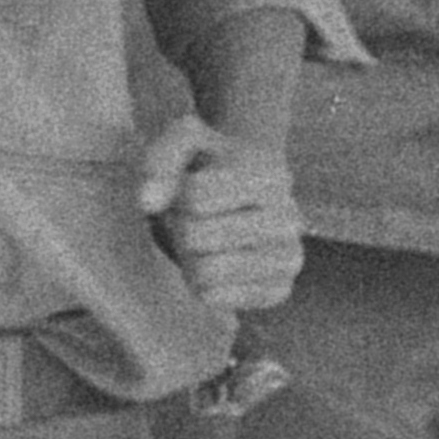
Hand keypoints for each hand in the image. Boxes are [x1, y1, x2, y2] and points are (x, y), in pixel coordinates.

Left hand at [136, 118, 300, 317]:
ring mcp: (288, 257)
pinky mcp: (278, 290)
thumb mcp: (184, 141)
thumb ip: (161, 158)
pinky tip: (215, 264)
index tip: (191, 186)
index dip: (177, 193)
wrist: (244, 196)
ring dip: (189, 257)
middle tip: (194, 218)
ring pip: (204, 271)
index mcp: (270, 175)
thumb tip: (148, 202)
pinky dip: (202, 284)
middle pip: (195, 236)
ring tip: (205, 240)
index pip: (194, 197)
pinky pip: (216, 298)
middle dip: (181, 227)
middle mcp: (289, 217)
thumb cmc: (208, 166)